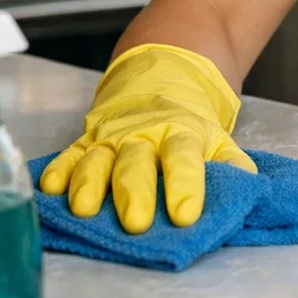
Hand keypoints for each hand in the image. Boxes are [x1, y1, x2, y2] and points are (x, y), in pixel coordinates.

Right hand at [38, 43, 255, 233]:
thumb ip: (230, 160)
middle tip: (136, 224)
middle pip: (136, 163)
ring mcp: (110, 136)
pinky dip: (58, 171)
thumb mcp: (217, 135)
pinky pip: (68, 155)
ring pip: (96, 160)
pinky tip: (50, 188)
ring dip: (89, 184)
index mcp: (180, 132)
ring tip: (84, 209)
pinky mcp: (85, 139)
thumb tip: (248, 183)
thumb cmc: (189, 120)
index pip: (183, 158)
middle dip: (135, 193)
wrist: (161, 74)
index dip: (185, 186)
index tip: (186, 215)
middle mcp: (142, 134)